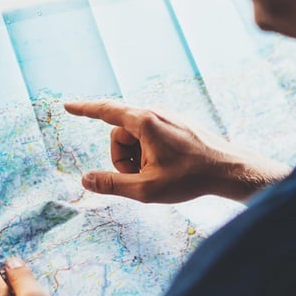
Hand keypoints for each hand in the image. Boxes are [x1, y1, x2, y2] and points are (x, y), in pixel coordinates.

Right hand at [65, 100, 291, 202]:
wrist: (229, 170)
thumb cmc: (190, 179)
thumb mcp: (145, 189)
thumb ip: (112, 184)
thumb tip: (85, 181)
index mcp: (144, 122)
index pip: (105, 111)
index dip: (84, 110)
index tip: (66, 106)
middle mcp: (155, 112)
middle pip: (119, 133)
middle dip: (121, 157)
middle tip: (139, 178)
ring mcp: (167, 117)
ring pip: (135, 136)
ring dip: (137, 157)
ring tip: (156, 174)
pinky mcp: (177, 123)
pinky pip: (150, 136)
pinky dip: (150, 153)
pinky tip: (168, 167)